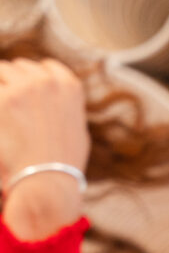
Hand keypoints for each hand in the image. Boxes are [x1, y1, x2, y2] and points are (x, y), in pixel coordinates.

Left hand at [0, 58, 88, 240]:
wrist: (47, 184)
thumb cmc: (62, 167)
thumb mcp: (78, 134)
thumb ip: (66, 110)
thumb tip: (56, 102)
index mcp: (70, 87)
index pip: (47, 67)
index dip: (35, 80)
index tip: (28, 97)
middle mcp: (48, 82)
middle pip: (20, 68)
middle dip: (14, 84)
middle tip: (13, 113)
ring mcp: (25, 87)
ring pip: (2, 72)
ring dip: (1, 91)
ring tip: (7, 120)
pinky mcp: (4, 99)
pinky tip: (2, 123)